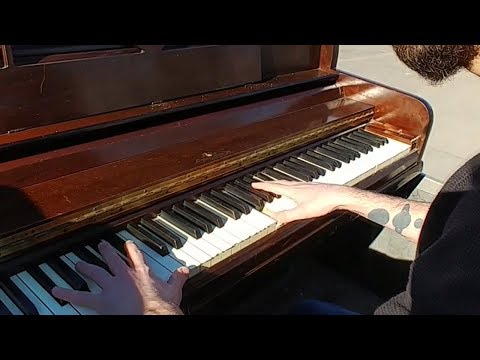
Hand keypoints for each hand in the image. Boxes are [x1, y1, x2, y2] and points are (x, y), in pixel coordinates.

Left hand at [52, 240, 188, 314]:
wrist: (151, 316)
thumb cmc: (162, 306)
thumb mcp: (173, 290)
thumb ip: (177, 278)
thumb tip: (185, 270)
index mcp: (142, 272)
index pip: (135, 256)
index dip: (131, 248)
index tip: (127, 243)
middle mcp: (124, 276)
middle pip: (112, 260)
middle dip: (105, 252)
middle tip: (100, 246)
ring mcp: (111, 287)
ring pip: (94, 273)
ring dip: (84, 268)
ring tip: (77, 264)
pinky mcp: (101, 301)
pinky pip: (80, 297)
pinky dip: (67, 294)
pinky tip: (57, 291)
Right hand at [252, 180, 350, 223]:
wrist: (339, 195)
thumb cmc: (323, 202)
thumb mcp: (302, 212)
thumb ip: (287, 215)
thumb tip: (273, 217)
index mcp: (293, 190)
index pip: (274, 187)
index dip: (263, 186)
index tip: (254, 184)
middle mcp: (298, 186)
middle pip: (280, 183)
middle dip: (269, 183)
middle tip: (262, 183)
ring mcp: (306, 185)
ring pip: (289, 183)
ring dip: (280, 183)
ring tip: (276, 185)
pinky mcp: (314, 187)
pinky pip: (297, 184)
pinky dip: (291, 185)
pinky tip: (296, 189)